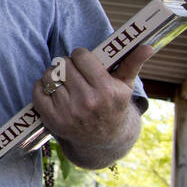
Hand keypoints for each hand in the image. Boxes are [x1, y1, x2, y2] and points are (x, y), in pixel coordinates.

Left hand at [33, 45, 154, 162]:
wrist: (103, 140)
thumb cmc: (114, 106)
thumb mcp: (125, 86)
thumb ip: (133, 63)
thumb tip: (148, 46)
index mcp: (107, 91)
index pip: (81, 56)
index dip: (81, 55)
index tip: (84, 60)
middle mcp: (88, 102)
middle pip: (63, 64)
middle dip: (67, 64)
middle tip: (73, 70)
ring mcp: (69, 112)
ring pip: (49, 76)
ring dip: (54, 75)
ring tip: (65, 80)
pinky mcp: (53, 120)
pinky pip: (38, 91)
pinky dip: (42, 86)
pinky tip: (54, 90)